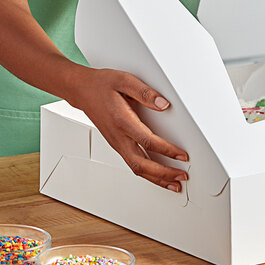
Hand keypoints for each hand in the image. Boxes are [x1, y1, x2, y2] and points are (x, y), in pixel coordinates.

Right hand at [65, 66, 188, 191]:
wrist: (81, 90)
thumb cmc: (102, 84)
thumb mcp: (125, 80)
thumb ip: (146, 93)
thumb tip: (164, 104)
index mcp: (122, 121)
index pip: (147, 141)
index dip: (167, 151)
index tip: (182, 155)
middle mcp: (118, 136)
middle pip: (142, 164)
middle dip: (163, 174)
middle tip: (182, 176)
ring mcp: (116, 143)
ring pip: (136, 168)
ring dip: (156, 178)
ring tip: (174, 184)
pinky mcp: (117, 144)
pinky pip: (133, 163)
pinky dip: (148, 173)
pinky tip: (158, 175)